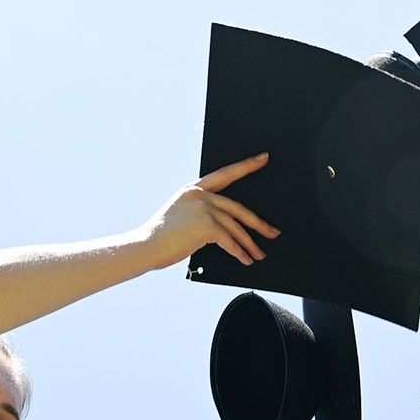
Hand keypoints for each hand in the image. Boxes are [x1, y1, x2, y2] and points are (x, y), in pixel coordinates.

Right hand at [143, 153, 280, 266]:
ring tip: (258, 254)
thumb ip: (201, 212)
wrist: (147, 246)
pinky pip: (230, 241)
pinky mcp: (207, 225)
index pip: (225, 174)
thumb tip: (225, 226)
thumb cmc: (162, 237)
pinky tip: (246, 259)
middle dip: (258, 224)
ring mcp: (204, 208)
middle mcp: (201, 195)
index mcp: (194, 189)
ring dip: (249, 244)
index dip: (246, 166)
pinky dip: (239, 252)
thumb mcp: (181, 215)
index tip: (262, 159)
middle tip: (273, 232)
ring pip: (236, 227)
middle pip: (238, 209)